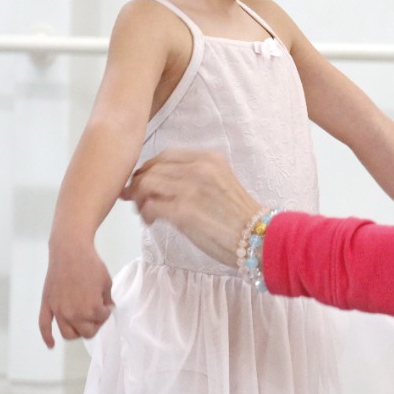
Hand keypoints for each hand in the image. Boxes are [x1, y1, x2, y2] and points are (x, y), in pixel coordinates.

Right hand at [39, 244, 113, 347]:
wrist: (70, 251)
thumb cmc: (91, 265)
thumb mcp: (106, 283)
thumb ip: (107, 300)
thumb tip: (106, 309)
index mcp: (90, 309)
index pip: (101, 320)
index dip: (106, 312)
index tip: (106, 303)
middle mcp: (73, 314)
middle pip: (86, 333)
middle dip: (94, 324)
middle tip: (96, 313)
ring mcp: (58, 311)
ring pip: (68, 334)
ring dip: (77, 332)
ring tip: (82, 323)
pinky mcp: (47, 305)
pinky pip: (44, 326)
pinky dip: (47, 338)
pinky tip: (51, 345)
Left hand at [121, 149, 263, 267]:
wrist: (257, 237)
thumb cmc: (239, 215)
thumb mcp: (220, 182)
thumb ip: (195, 177)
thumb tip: (162, 184)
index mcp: (209, 158)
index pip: (165, 156)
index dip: (149, 168)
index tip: (143, 181)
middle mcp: (199, 168)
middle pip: (152, 169)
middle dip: (138, 184)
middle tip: (136, 199)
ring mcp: (190, 188)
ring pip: (146, 184)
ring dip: (139, 199)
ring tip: (145, 212)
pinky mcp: (183, 210)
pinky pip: (150, 206)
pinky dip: (145, 213)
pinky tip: (152, 222)